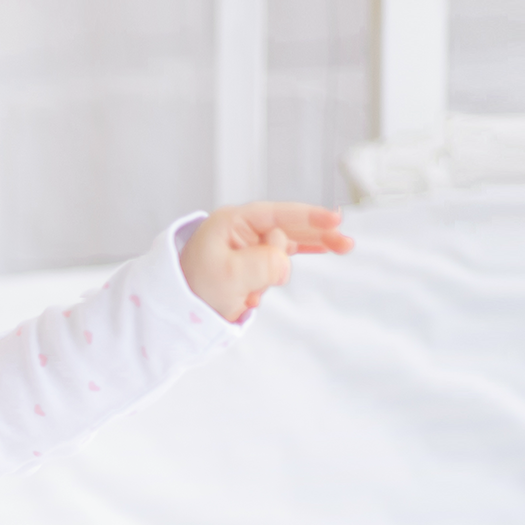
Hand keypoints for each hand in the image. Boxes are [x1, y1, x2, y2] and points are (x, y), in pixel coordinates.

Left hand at [180, 202, 352, 322]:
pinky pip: (280, 257)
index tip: (334, 218)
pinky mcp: (250, 262)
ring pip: (287, 245)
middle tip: (346, 242)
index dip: (308, 216)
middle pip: (289, 227)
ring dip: (300, 256)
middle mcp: (242, 229)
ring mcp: (247, 245)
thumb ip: (261, 265)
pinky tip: (323, 249)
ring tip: (343, 247)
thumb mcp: (228, 276)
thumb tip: (285, 263)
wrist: (177, 309)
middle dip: (317, 234)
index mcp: (233, 222)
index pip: (278, 214)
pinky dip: (292, 262)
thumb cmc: (195, 288)